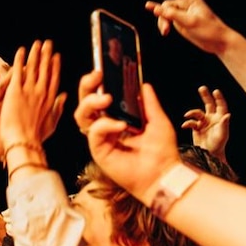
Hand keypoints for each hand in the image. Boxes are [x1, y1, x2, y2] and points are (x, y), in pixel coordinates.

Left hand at [0, 39, 65, 147]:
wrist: (22, 142)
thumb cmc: (35, 138)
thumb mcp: (51, 124)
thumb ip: (58, 109)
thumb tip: (64, 97)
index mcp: (50, 101)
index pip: (54, 79)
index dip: (55, 67)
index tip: (56, 57)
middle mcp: (41, 93)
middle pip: (45, 69)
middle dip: (47, 55)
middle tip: (48, 43)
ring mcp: (29, 90)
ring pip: (33, 67)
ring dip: (35, 54)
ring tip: (37, 43)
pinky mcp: (16, 91)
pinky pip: (18, 71)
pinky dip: (19, 60)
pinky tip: (21, 50)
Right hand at [76, 72, 181, 201]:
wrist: (163, 174)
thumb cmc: (161, 151)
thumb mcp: (158, 120)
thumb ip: (149, 103)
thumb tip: (144, 84)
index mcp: (116, 117)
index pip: (99, 97)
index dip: (97, 83)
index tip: (101, 71)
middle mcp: (104, 126)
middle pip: (85, 103)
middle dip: (87, 87)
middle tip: (97, 77)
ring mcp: (100, 138)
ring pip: (82, 116)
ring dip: (90, 103)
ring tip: (106, 98)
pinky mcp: (98, 151)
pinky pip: (94, 133)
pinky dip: (105, 125)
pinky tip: (121, 125)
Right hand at [144, 0, 232, 54]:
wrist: (217, 42)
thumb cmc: (209, 29)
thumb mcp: (190, 22)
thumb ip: (173, 15)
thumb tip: (157, 9)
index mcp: (191, 0)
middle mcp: (186, 4)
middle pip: (167, 5)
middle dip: (163, 15)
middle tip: (165, 30)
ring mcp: (182, 13)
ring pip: (165, 13)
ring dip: (163, 22)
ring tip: (165, 32)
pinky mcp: (180, 22)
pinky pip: (167, 19)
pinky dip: (161, 21)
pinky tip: (152, 12)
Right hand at [181, 85, 230, 161]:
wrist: (209, 154)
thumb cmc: (218, 145)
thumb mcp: (222, 134)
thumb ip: (224, 124)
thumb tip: (227, 114)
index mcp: (220, 118)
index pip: (220, 105)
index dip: (219, 98)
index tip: (215, 91)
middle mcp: (212, 118)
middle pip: (209, 104)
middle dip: (205, 96)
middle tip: (202, 88)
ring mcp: (204, 122)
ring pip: (197, 112)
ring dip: (192, 113)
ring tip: (187, 115)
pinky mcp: (196, 128)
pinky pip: (191, 122)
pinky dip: (187, 123)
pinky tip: (185, 126)